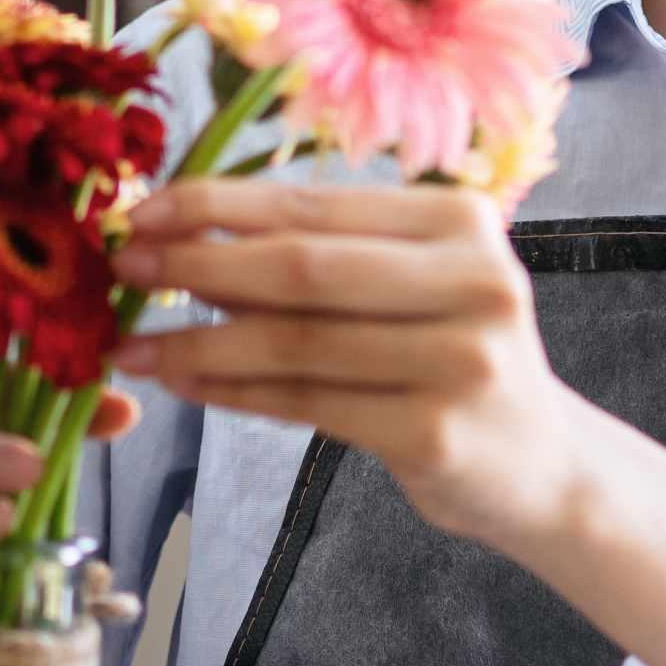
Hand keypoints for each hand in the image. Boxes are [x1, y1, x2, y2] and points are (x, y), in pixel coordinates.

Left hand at [113, 179, 592, 551]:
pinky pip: (308, 404)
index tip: (144, 211)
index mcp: (463, 219)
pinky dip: (234, 393)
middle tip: (123, 270)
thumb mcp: (409, 285)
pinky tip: (185, 384)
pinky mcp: (435, 434)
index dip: (218, 203)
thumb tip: (186, 237)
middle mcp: (475, 281)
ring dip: (198, 342)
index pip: (316, 200)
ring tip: (133, 344)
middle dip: (199, 264)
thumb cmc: (454, 356)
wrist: (542, 464)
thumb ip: (320, 255)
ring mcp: (461, 361)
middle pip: (304, 266)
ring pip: (296, 342)